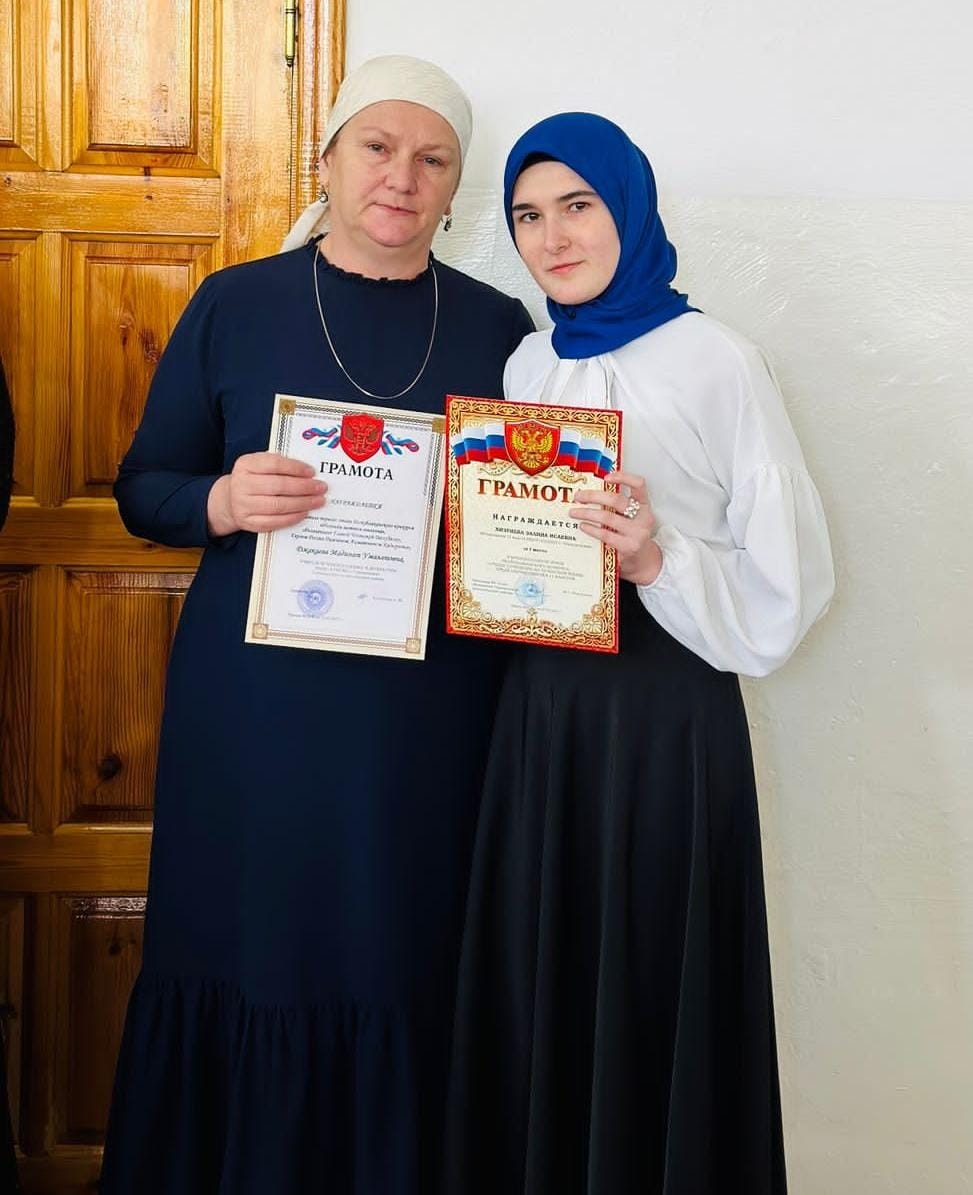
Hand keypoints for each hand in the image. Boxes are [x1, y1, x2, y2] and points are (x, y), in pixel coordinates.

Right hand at [207, 452, 326, 535]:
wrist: (230, 499)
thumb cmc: (253, 479)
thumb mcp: (260, 465)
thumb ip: (280, 465)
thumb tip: (309, 472)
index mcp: (246, 464)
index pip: (274, 464)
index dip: (295, 468)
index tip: (312, 472)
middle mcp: (241, 484)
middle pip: (279, 486)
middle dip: (304, 487)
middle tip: (321, 488)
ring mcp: (243, 505)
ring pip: (278, 505)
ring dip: (303, 503)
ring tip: (318, 501)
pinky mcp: (248, 522)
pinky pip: (274, 521)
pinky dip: (293, 517)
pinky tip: (305, 512)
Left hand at [569, 471, 662, 585]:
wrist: (643, 562)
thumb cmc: (632, 536)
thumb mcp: (631, 518)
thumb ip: (617, 507)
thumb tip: (589, 494)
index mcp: (645, 505)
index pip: (639, 485)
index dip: (623, 477)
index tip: (605, 477)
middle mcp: (644, 517)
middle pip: (616, 500)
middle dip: (593, 496)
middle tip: (578, 497)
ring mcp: (637, 533)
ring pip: (607, 517)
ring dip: (587, 513)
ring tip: (573, 512)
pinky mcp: (629, 547)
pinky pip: (605, 535)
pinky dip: (591, 529)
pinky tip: (583, 526)